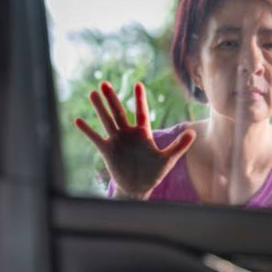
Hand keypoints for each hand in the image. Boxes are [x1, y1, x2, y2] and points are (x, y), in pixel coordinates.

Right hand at [75, 81, 195, 199]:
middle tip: (104, 83)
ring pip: (107, 121)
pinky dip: (87, 130)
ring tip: (92, 93)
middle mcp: (128, 134)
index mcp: (143, 133)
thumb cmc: (153, 173)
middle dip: (112, 98)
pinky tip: (78, 120)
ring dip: (99, 108)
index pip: (141, 112)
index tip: (138, 83)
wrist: (138, 187)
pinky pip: (96, 138)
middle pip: (119, 112)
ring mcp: (117, 141)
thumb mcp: (168, 159)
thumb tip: (193, 133)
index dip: (140, 98)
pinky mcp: (107, 151)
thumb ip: (179, 146)